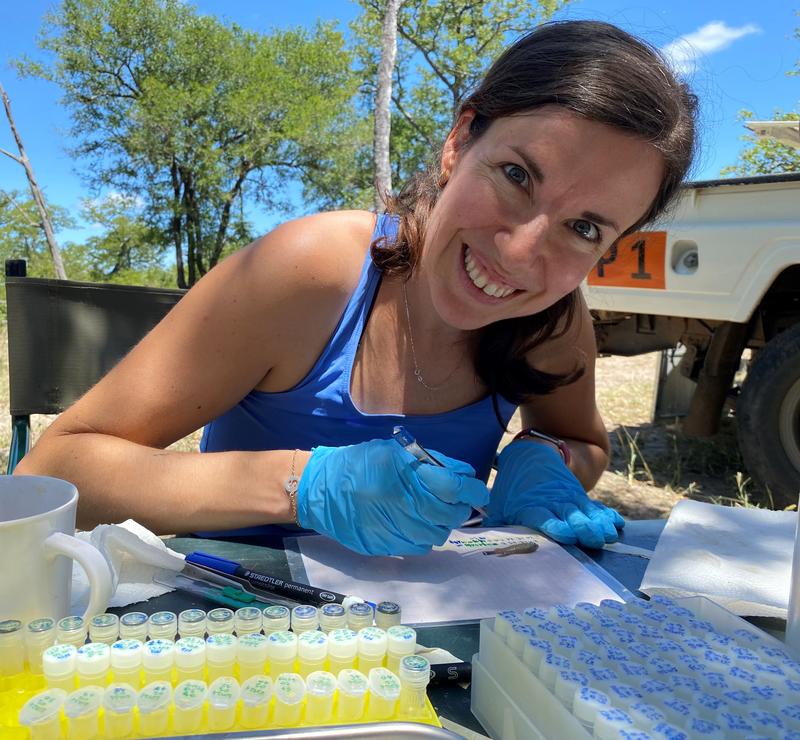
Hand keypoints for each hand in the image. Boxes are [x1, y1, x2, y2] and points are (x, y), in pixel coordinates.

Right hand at [297, 438, 488, 555]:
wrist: (321, 490)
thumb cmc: (360, 464)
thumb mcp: (396, 453)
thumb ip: (431, 463)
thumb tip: (462, 475)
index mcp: (409, 477)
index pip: (457, 488)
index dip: (474, 491)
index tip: (479, 492)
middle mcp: (407, 506)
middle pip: (451, 515)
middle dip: (459, 508)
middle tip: (454, 501)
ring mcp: (397, 529)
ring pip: (438, 534)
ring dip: (441, 524)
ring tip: (431, 512)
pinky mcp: (387, 546)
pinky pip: (419, 546)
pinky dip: (424, 535)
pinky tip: (414, 523)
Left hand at [486, 441, 623, 547]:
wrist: (531, 455)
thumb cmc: (512, 488)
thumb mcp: (500, 505)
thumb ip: (496, 526)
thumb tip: (484, 546)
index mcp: (532, 507)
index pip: (545, 518)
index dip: (556, 527)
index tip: (567, 536)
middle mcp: (553, 503)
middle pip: (570, 516)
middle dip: (583, 528)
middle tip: (594, 540)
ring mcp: (569, 499)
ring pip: (585, 512)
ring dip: (598, 524)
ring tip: (608, 535)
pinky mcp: (579, 496)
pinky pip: (595, 506)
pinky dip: (606, 515)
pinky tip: (617, 524)